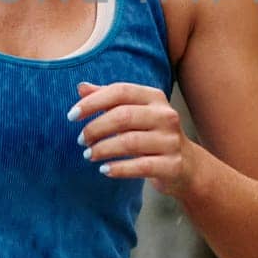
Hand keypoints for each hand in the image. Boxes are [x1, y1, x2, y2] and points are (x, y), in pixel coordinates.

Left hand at [70, 81, 202, 198]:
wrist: (186, 166)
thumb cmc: (151, 135)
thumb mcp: (134, 113)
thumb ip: (108, 100)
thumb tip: (81, 88)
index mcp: (154, 97)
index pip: (120, 91)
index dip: (93, 102)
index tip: (71, 116)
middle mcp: (166, 115)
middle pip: (123, 116)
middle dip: (95, 128)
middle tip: (81, 140)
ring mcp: (171, 141)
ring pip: (129, 142)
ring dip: (103, 149)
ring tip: (89, 155)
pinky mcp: (172, 165)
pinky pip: (140, 166)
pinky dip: (118, 168)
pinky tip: (104, 170)